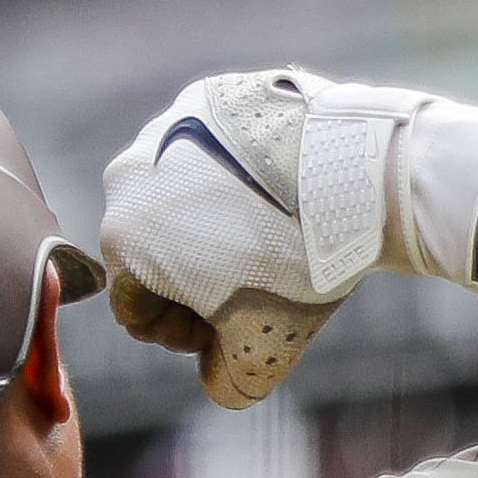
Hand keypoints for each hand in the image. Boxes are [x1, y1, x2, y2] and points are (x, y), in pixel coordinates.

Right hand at [98, 71, 429, 407]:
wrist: (355, 178)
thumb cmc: (299, 265)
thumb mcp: (264, 346)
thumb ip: (227, 379)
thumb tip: (218, 382)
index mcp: (123, 237)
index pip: (135, 308)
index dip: (179, 335)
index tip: (225, 333)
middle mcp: (128, 174)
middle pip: (152, 247)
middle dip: (193, 278)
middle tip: (252, 289)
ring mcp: (168, 125)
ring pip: (181, 193)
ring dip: (213, 223)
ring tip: (271, 239)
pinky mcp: (212, 95)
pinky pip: (215, 150)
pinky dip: (238, 176)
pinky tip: (283, 194)